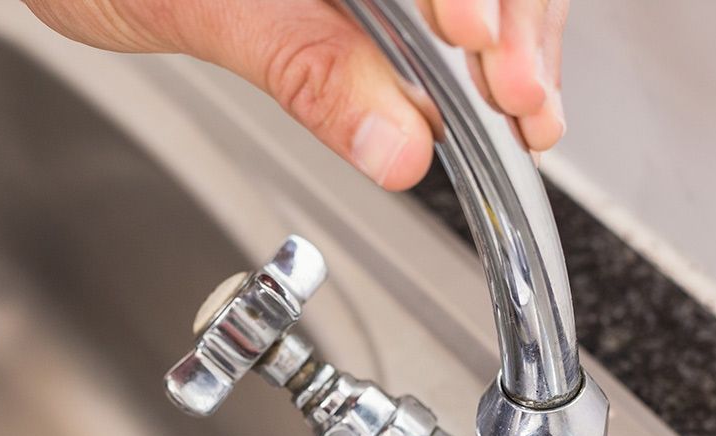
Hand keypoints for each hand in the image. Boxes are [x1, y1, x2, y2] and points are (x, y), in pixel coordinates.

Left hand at [22, 0, 569, 189]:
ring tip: (523, 113)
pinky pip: (449, 6)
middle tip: (521, 103)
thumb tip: (399, 141)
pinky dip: (478, 52)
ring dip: (512, 43)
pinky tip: (496, 97)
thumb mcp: (191, 2)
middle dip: (513, 24)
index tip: (483, 51)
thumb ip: (306, 66)